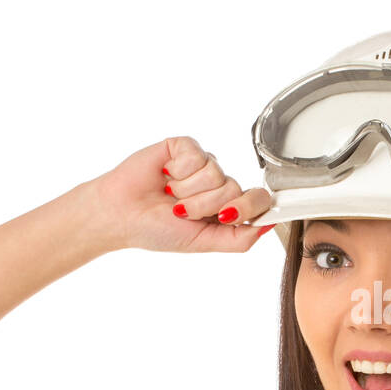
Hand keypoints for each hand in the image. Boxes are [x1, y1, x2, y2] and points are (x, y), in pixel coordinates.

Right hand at [81, 136, 274, 252]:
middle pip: (234, 188)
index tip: (225, 216)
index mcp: (226, 206)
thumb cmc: (156, 230)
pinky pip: (198, 156)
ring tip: (169, 195)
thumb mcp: (203, 242)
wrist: (120, 215)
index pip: (257, 199)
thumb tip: (270, 225)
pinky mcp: (185, 147)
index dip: (245, 208)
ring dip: (188, 192)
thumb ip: (239, 239)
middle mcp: (217, 183)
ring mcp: (202, 164)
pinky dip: (179, 172)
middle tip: (180, 211)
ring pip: (216, 174)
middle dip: (204, 206)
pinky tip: (164, 176)